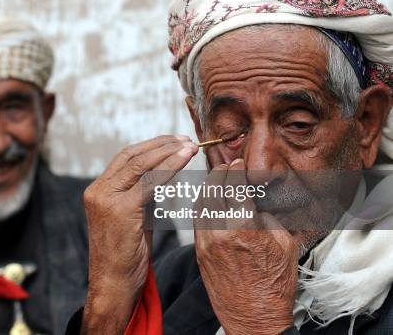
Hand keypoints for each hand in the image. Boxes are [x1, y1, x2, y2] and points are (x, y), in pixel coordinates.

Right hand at [81, 135, 197, 333]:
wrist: (113, 284)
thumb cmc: (126, 255)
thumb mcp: (131, 217)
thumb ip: (140, 195)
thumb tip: (160, 175)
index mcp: (97, 190)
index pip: (125, 157)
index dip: (151, 146)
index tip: (174, 141)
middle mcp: (98, 190)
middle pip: (131, 156)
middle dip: (161, 144)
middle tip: (185, 139)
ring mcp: (106, 199)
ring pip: (141, 165)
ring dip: (168, 152)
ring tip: (189, 146)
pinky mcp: (120, 210)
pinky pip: (149, 183)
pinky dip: (169, 167)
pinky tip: (184, 160)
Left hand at [194, 159, 297, 334]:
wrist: (254, 317)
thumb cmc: (274, 285)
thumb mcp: (285, 244)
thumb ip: (270, 216)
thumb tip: (257, 197)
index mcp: (246, 228)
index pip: (235, 186)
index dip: (236, 170)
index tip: (238, 163)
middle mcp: (222, 233)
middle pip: (214, 190)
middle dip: (219, 173)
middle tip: (226, 166)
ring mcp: (207, 243)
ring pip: (201, 203)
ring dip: (208, 187)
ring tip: (217, 179)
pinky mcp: (199, 252)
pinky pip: (196, 220)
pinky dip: (201, 204)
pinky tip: (208, 200)